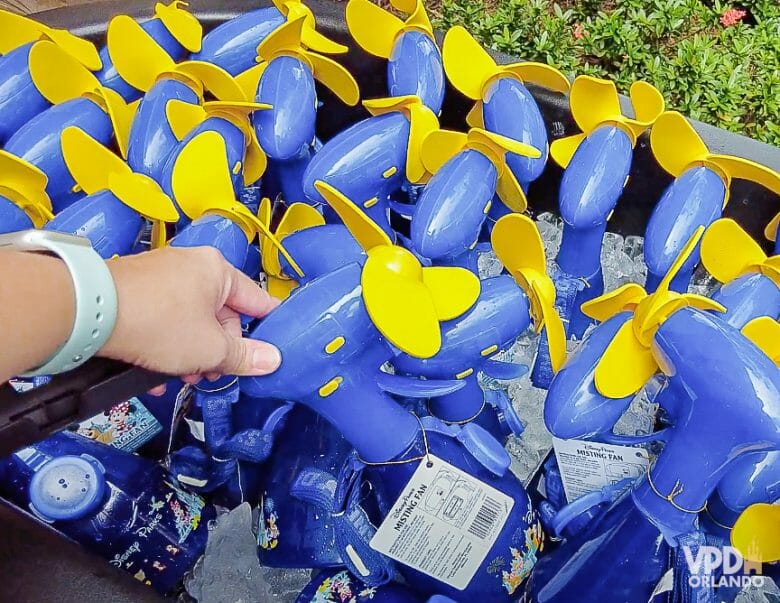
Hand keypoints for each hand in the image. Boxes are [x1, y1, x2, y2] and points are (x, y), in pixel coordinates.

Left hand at [100, 246, 280, 384]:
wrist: (90, 313)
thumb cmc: (153, 321)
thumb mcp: (210, 349)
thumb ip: (244, 356)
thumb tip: (271, 359)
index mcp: (218, 270)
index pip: (256, 300)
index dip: (266, 328)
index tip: (272, 347)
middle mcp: (190, 264)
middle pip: (220, 314)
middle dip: (217, 349)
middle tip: (211, 373)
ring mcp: (160, 274)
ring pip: (189, 319)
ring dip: (190, 351)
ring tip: (178, 376)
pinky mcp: (135, 287)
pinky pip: (162, 317)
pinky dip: (164, 342)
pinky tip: (154, 369)